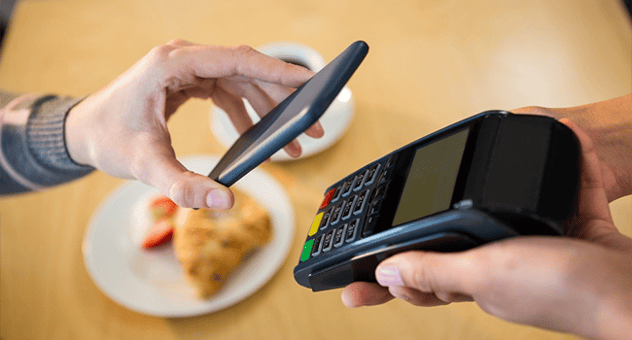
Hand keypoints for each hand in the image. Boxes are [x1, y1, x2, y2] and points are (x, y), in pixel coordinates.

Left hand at [65, 40, 322, 208]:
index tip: (311, 83)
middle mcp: (183, 58)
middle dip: (283, 98)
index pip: (237, 59)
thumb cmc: (109, 140)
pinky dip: (247, 112)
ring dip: (269, 108)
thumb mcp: (147, 166)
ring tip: (294, 141)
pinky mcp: (189, 79)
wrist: (83, 131)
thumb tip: (225, 203)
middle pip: (247, 69)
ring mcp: (187, 67)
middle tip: (313, 127)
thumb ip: (185, 186)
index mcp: (171, 64)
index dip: (278, 72)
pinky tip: (258, 138)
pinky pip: (229, 89)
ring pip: (242, 80)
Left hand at [341, 119, 631, 339]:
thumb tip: (385, 275)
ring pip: (510, 211)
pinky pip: (563, 195)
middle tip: (420, 186)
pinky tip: (564, 140)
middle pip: (461, 239)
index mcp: (476, 280)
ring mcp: (540, 248)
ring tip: (491, 159)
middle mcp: (504, 267)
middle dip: (447, 211)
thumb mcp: (484, 274)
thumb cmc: (566, 289)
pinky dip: (564, 169)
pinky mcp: (575, 231)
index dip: (390, 272)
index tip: (355, 274)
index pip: (422, 278)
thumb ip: (435, 271)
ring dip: (504, 184)